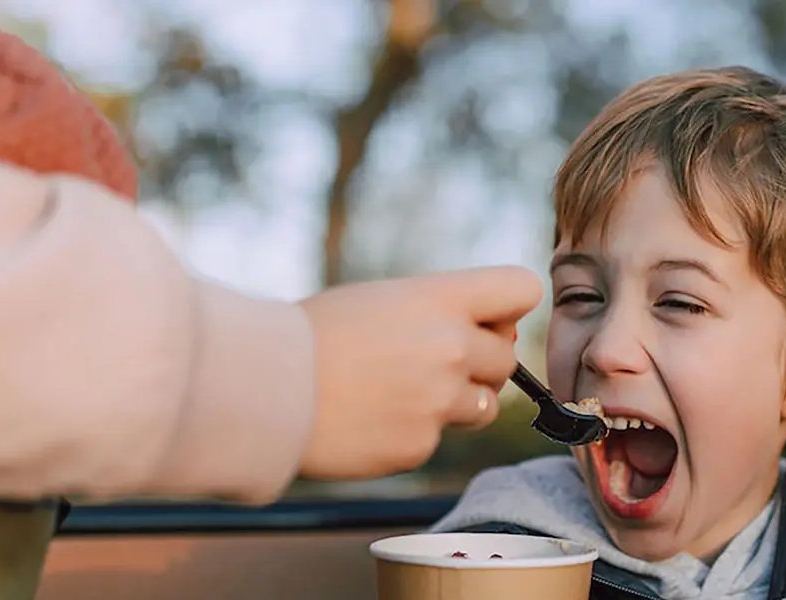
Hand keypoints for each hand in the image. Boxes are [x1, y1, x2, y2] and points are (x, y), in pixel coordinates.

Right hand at [296, 266, 540, 480]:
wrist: (264, 386)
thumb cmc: (317, 335)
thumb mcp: (382, 299)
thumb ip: (442, 311)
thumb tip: (495, 335)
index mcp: (439, 299)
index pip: (521, 289)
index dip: (507, 308)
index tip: (484, 320)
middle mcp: (450, 347)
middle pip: (507, 358)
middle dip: (478, 364)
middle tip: (426, 363)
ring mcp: (438, 400)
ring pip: (485, 406)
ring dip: (456, 402)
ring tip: (401, 391)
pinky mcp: (420, 444)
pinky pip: (437, 438)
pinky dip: (412, 432)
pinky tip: (372, 418)